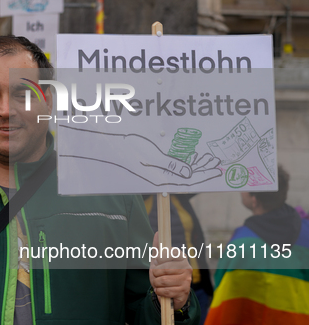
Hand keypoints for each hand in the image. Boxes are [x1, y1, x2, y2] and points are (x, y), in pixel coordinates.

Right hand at [58, 126, 221, 185]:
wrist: (106, 145)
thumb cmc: (125, 149)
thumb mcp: (148, 156)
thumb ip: (170, 165)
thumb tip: (190, 173)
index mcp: (159, 177)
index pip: (187, 179)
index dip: (204, 175)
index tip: (218, 170)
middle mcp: (160, 175)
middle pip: (186, 175)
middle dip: (203, 168)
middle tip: (217, 161)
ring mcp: (156, 169)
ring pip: (181, 168)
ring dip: (195, 163)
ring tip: (209, 157)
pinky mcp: (153, 162)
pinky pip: (173, 163)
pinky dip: (184, 159)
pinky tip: (192, 154)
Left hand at [149, 232, 191, 309]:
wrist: (172, 293)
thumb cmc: (164, 273)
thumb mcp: (159, 260)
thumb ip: (158, 247)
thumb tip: (158, 233)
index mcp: (181, 257)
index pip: (167, 253)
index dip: (158, 259)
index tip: (158, 262)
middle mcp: (187, 267)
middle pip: (163, 268)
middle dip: (155, 274)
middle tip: (156, 275)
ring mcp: (187, 280)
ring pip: (163, 280)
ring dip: (156, 283)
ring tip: (158, 283)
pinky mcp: (184, 292)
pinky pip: (165, 291)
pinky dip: (159, 291)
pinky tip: (161, 290)